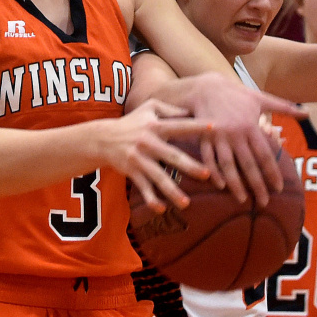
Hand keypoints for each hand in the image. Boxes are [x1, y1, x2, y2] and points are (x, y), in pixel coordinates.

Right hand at [101, 99, 210, 213]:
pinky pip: (143, 187)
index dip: (195, 126)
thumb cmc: (132, 122)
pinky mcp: (132, 171)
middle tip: (207, 174)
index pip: (179, 126)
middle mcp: (148, 142)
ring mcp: (139, 158)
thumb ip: (170, 108)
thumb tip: (191, 111)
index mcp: (155, 126)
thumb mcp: (148, 107)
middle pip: (172, 156)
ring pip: (158, 177)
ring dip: (172, 191)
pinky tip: (162, 209)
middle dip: (190, 166)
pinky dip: (151, 199)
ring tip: (186, 203)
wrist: (103, 138)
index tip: (213, 128)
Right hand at [190, 74, 305, 205]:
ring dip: (235, 184)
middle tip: (264, 202)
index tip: (279, 188)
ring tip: (242, 199)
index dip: (272, 173)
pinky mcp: (204, 138)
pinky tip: (220, 185)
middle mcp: (235, 133)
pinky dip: (214, 172)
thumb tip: (308, 113)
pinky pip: (209, 158)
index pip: (265, 155)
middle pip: (248, 164)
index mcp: (251, 126)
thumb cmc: (236, 94)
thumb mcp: (261, 98)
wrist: (206, 87)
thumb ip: (285, 108)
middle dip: (257, 185)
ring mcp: (218, 137)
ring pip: (228, 165)